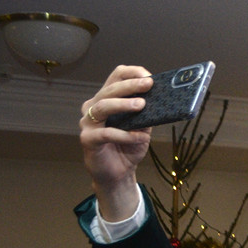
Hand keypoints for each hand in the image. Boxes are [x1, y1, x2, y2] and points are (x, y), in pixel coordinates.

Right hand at [79, 65, 154, 219]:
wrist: (118, 173)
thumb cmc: (129, 147)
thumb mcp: (143, 127)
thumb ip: (147, 114)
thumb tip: (159, 100)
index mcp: (107, 99)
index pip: (115, 77)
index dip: (131, 73)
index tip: (149, 77)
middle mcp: (94, 107)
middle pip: (109, 90)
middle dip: (130, 85)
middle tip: (148, 85)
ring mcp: (88, 123)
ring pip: (102, 106)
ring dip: (123, 104)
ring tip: (142, 105)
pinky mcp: (88, 139)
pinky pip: (106, 133)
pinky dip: (126, 135)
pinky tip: (141, 137)